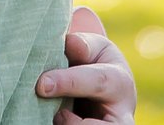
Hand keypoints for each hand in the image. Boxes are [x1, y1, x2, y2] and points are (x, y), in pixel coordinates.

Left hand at [36, 5, 135, 122]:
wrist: (104, 94)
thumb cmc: (94, 65)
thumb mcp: (95, 49)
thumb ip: (84, 46)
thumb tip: (72, 45)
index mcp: (119, 82)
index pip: (97, 82)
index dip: (68, 83)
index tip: (42, 85)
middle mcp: (121, 115)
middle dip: (73, 123)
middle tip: (54, 116)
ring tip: (55, 120)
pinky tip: (52, 122)